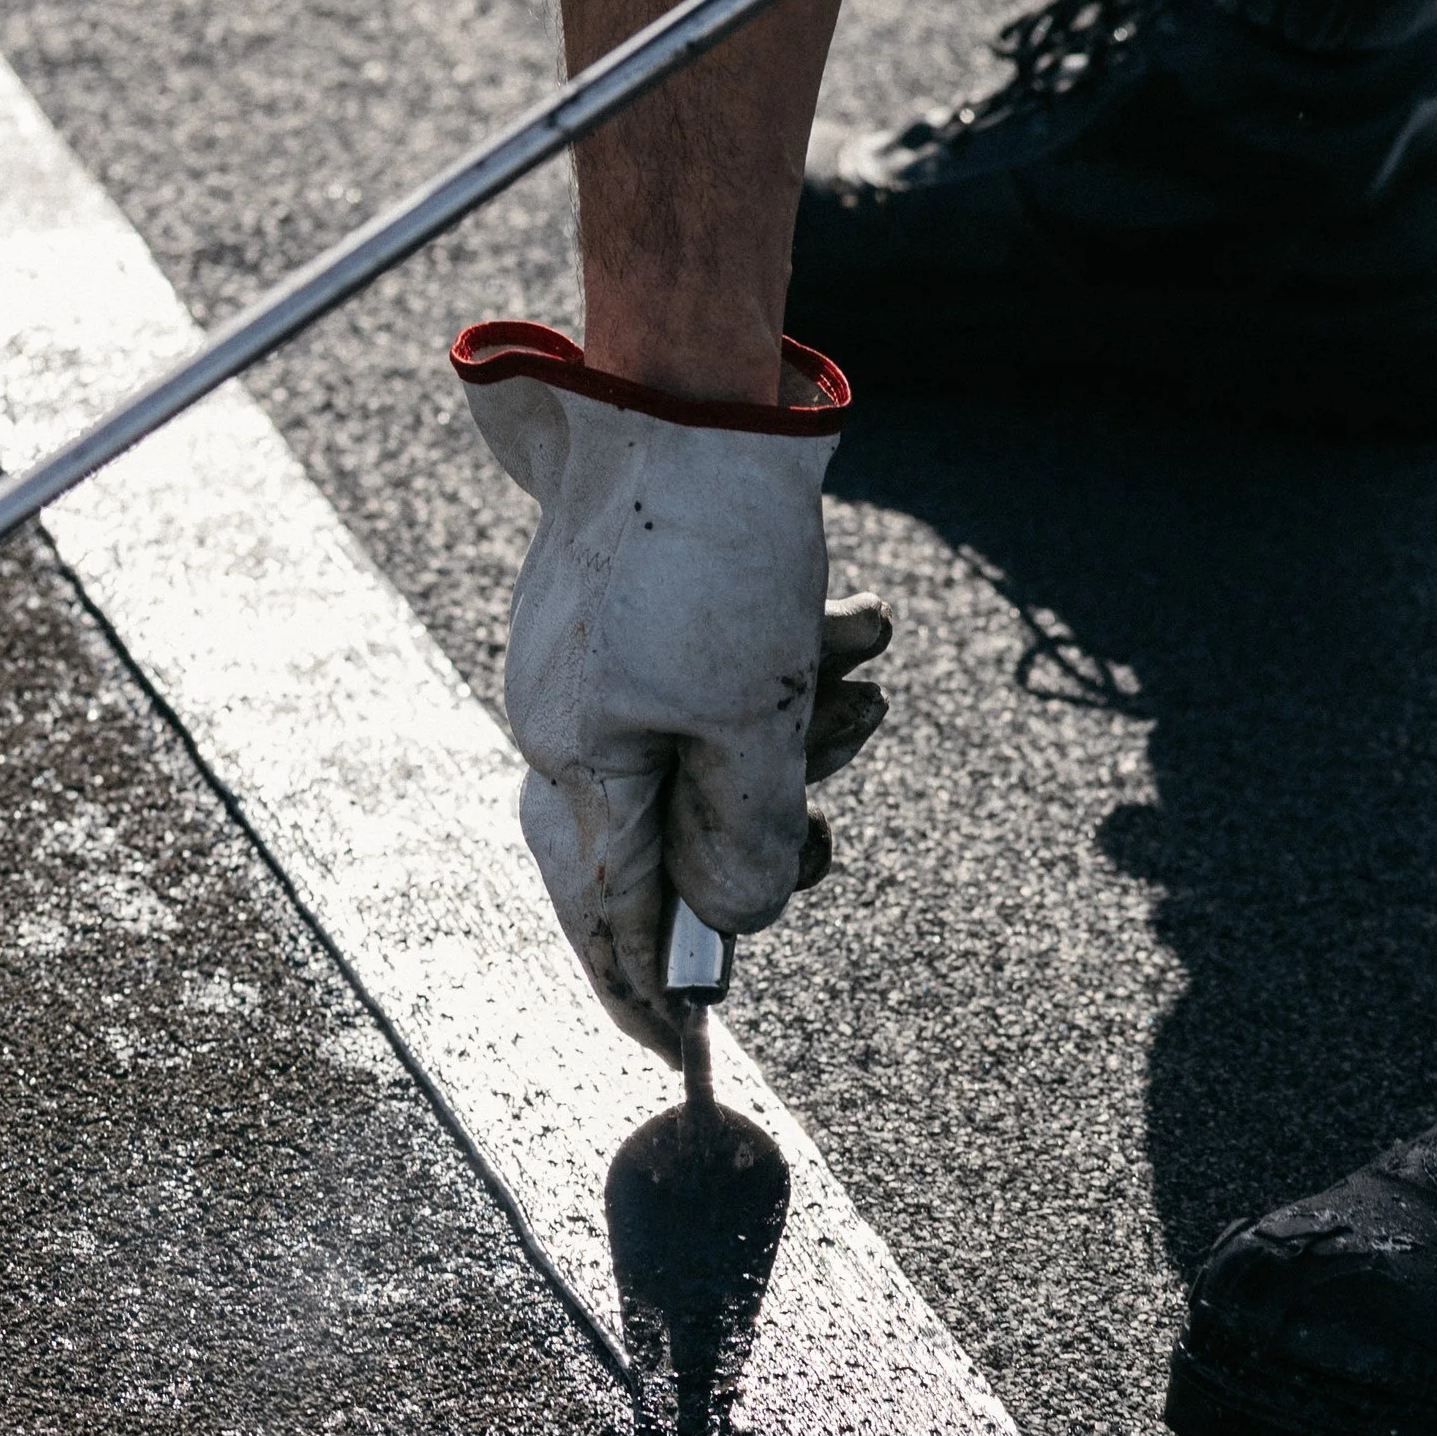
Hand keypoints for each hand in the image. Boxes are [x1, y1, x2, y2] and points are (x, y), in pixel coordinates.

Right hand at [455, 320, 890, 1056]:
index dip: (651, 990)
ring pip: (713, 748)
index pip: (607, 915)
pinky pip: (720, 681)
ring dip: (802, 733)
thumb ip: (743, 839)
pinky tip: (848, 632)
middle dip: (768, 829)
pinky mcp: (644, 611)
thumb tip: (734, 930)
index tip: (687, 1053)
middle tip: (825, 838)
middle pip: (674, 832)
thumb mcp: (751, 719)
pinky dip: (789, 673)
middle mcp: (574, 718)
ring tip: (862, 685)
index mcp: (579, 760)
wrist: (689, 382)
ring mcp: (602, 661)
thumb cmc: (710, 549)